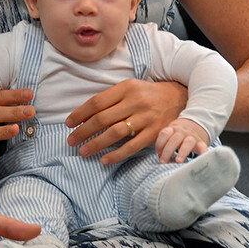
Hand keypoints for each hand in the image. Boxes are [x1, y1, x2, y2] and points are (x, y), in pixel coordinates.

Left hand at [65, 79, 186, 164]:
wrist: (179, 98)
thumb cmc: (148, 94)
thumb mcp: (130, 88)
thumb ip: (111, 99)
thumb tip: (85, 115)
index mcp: (126, 88)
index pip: (97, 102)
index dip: (80, 114)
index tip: (69, 123)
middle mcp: (135, 101)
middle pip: (103, 118)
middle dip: (83, 131)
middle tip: (71, 141)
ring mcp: (146, 118)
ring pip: (115, 133)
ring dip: (96, 144)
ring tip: (83, 151)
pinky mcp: (155, 132)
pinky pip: (132, 146)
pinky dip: (117, 154)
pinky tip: (105, 160)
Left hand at [155, 118, 209, 162]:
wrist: (194, 126)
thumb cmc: (178, 135)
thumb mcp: (170, 135)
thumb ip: (164, 144)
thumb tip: (160, 156)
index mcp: (173, 129)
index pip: (165, 134)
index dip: (160, 143)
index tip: (158, 153)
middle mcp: (182, 132)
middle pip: (174, 140)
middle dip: (167, 151)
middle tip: (163, 162)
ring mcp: (192, 137)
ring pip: (188, 143)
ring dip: (182, 152)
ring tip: (178, 161)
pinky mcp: (201, 143)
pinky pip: (203, 147)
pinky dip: (203, 152)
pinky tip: (201, 158)